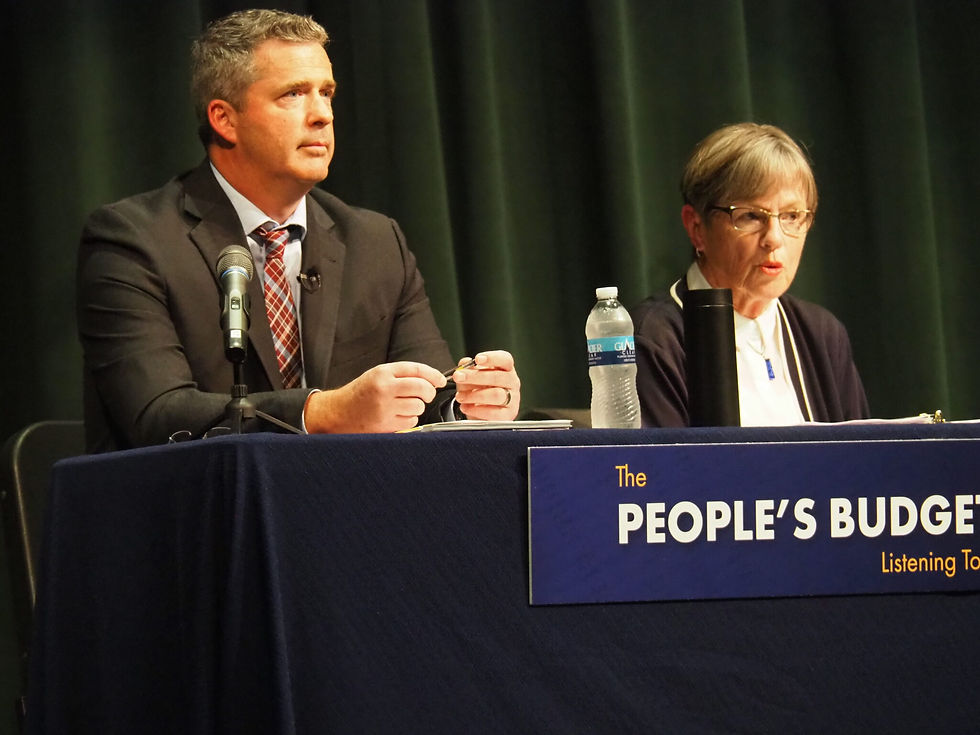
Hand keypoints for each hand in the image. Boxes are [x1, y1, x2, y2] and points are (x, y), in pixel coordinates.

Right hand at [303, 362, 447, 432]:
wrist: (338, 413)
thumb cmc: (360, 394)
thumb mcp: (377, 375)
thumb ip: (401, 375)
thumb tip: (432, 379)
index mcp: (382, 373)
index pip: (416, 369)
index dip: (433, 375)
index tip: (440, 380)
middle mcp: (384, 389)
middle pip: (422, 388)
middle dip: (429, 392)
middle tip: (426, 395)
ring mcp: (385, 408)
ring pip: (418, 406)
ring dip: (416, 407)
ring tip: (403, 406)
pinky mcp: (386, 425)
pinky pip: (411, 421)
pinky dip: (409, 419)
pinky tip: (396, 416)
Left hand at [450, 350, 520, 420]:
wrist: (483, 412)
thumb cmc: (481, 390)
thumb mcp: (472, 378)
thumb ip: (468, 369)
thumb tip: (464, 363)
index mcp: (506, 369)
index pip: (505, 359)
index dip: (492, 358)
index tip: (477, 359)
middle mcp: (512, 382)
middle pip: (497, 377)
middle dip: (475, 376)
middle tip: (458, 376)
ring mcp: (513, 399)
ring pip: (496, 395)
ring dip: (474, 395)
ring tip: (460, 396)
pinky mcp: (508, 415)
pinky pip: (493, 413)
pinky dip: (476, 410)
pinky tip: (465, 407)